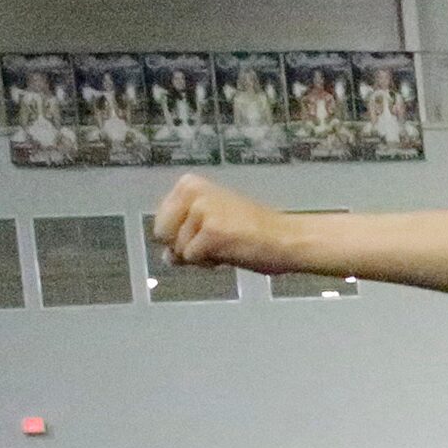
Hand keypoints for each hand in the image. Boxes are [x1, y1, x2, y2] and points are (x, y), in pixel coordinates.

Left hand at [153, 174, 295, 273]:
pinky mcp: (210, 233)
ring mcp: (201, 211)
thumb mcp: (212, 222)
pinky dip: (209, 263)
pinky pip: (192, 259)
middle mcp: (191, 191)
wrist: (286, 239)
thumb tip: (168, 257)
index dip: (180, 235)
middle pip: (162, 233)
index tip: (206, 233)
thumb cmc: (254, 233)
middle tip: (214, 242)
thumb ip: (185, 232)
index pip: (161, 220)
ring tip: (227, 246)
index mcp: (189, 184)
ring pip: (178, 249)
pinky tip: (230, 253)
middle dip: (184, 246)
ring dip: (201, 256)